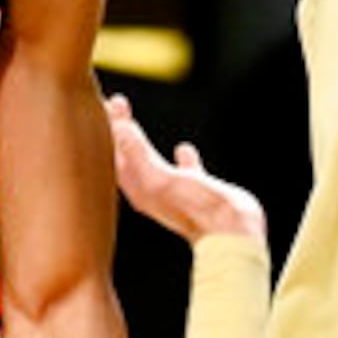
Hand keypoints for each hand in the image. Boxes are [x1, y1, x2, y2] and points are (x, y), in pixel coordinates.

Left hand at [108, 94, 262, 245]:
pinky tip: (183, 150)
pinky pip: (185, 172)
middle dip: (120, 129)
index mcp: (139, 188)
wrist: (232, 234)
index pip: (115, 153)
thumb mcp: (160, 179)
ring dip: (140, 140)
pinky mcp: (199, 193)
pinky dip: (181, 159)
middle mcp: (151, 191)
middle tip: (116, 103)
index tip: (105, 104)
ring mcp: (175, 192)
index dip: (109, 128)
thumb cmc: (195, 210)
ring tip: (133, 121)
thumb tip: (118, 126)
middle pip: (127, 154)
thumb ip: (137, 153)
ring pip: (149, 160)